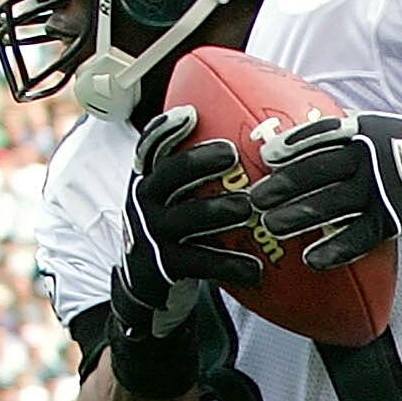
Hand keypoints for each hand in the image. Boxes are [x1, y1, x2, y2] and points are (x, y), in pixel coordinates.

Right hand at [120, 105, 259, 323]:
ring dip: (217, 211)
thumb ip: (198, 177)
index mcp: (149, 181)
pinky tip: (257, 270)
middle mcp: (144, 203)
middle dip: (197, 162)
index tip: (191, 113)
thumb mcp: (177, 201)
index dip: (166, 130)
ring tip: (246, 208)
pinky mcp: (163, 269)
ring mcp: (152, 236)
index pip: (151, 149)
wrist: (146, 286)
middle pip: (168, 177)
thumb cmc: (178, 232)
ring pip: (185, 219)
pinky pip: (200, 264)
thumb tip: (255, 139)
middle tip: (231, 153)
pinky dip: (230, 266)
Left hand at [249, 109, 401, 269]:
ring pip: (332, 203)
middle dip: (284, 185)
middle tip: (257, 199)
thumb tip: (307, 137)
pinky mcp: (394, 218)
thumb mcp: (382, 129)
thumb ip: (348, 133)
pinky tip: (312, 259)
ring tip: (273, 226)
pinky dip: (334, 248)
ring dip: (299, 215)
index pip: (320, 136)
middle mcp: (368, 158)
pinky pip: (358, 236)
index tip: (266, 156)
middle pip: (318, 171)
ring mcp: (381, 189)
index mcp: (363, 133)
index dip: (291, 145)